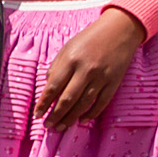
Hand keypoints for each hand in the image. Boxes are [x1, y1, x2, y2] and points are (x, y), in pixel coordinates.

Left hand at [39, 7, 145, 128]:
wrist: (120, 30)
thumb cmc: (89, 39)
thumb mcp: (67, 48)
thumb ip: (56, 68)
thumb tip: (48, 89)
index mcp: (71, 60)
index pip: (53, 87)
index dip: (44, 103)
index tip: (37, 114)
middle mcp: (86, 70)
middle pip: (68, 99)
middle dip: (56, 115)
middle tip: (48, 126)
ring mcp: (102, 77)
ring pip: (84, 103)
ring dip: (71, 118)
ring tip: (61, 127)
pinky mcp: (115, 81)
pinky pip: (102, 102)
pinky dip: (92, 113)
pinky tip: (82, 119)